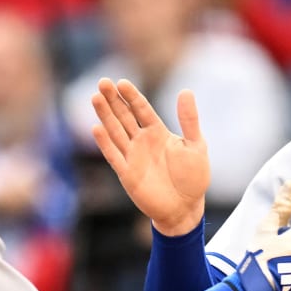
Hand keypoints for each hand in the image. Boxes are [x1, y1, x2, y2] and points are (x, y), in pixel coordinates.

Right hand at [91, 78, 208, 236]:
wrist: (185, 208)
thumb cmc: (193, 177)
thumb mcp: (196, 145)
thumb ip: (189, 119)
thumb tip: (185, 91)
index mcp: (158, 132)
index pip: (142, 109)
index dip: (132, 96)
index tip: (121, 82)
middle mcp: (142, 141)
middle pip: (124, 116)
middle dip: (113, 100)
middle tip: (102, 82)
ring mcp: (133, 156)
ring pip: (116, 131)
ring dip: (105, 115)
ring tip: (95, 97)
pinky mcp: (127, 173)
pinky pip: (113, 155)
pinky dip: (105, 142)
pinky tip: (96, 128)